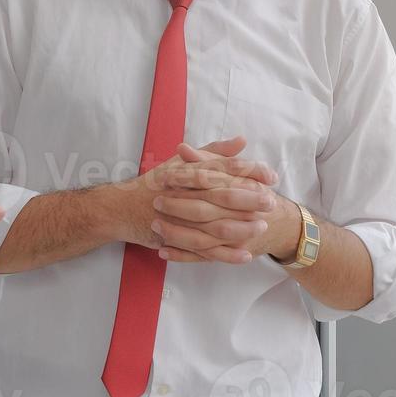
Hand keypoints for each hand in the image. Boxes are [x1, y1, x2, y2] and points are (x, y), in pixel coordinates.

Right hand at [111, 136, 277, 258]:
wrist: (123, 207)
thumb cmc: (157, 183)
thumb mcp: (183, 162)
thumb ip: (214, 152)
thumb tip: (242, 141)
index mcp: (190, 172)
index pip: (225, 168)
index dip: (250, 172)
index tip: (271, 176)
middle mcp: (187, 193)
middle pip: (223, 195)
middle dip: (250, 199)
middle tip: (272, 202)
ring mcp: (182, 219)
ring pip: (217, 225)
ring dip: (242, 227)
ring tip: (262, 228)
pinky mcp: (179, 240)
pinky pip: (206, 250)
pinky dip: (227, 254)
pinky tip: (245, 256)